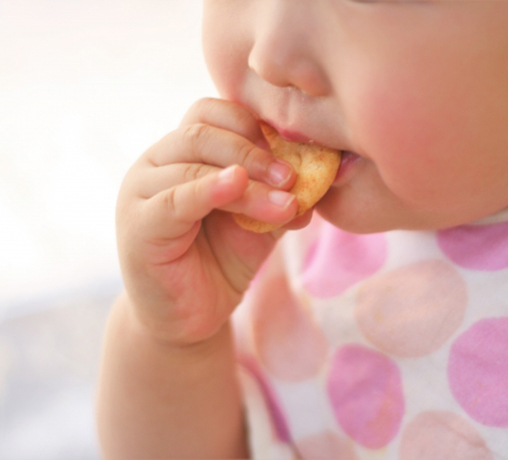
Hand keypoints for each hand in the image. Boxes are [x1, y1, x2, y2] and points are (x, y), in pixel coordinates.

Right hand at [116, 98, 310, 345]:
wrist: (191, 317)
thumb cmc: (223, 260)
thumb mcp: (259, 219)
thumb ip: (279, 192)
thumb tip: (319, 177)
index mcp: (183, 152)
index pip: (211, 112)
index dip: (252, 124)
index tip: (291, 152)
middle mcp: (156, 163)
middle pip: (202, 131)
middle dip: (254, 151)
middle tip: (291, 177)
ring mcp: (141, 192)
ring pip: (195, 165)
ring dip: (248, 181)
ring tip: (286, 202)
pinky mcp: (139, 225)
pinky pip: (175, 198)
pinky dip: (210, 189)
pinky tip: (237, 187)